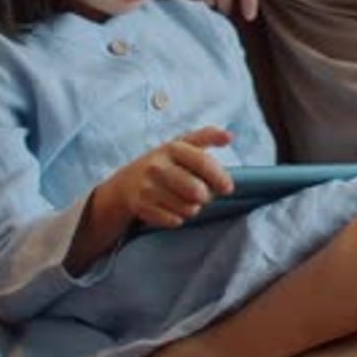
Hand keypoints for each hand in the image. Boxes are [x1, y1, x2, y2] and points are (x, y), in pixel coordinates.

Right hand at [110, 126, 234, 228]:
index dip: (219, 177)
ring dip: (193, 208)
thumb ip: (207, 137)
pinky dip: (178, 218)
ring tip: (186, 200)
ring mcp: (148, 187)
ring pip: (187, 208)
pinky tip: (172, 208)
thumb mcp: (182, 144)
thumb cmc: (164, 162)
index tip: (228, 187)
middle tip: (203, 195)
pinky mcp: (141, 206)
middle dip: (206, 196)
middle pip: (196, 190)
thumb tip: (230, 135)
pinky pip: (174, 220)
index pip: (202, 162)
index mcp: (172, 148)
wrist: (126, 183)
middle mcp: (158, 166)